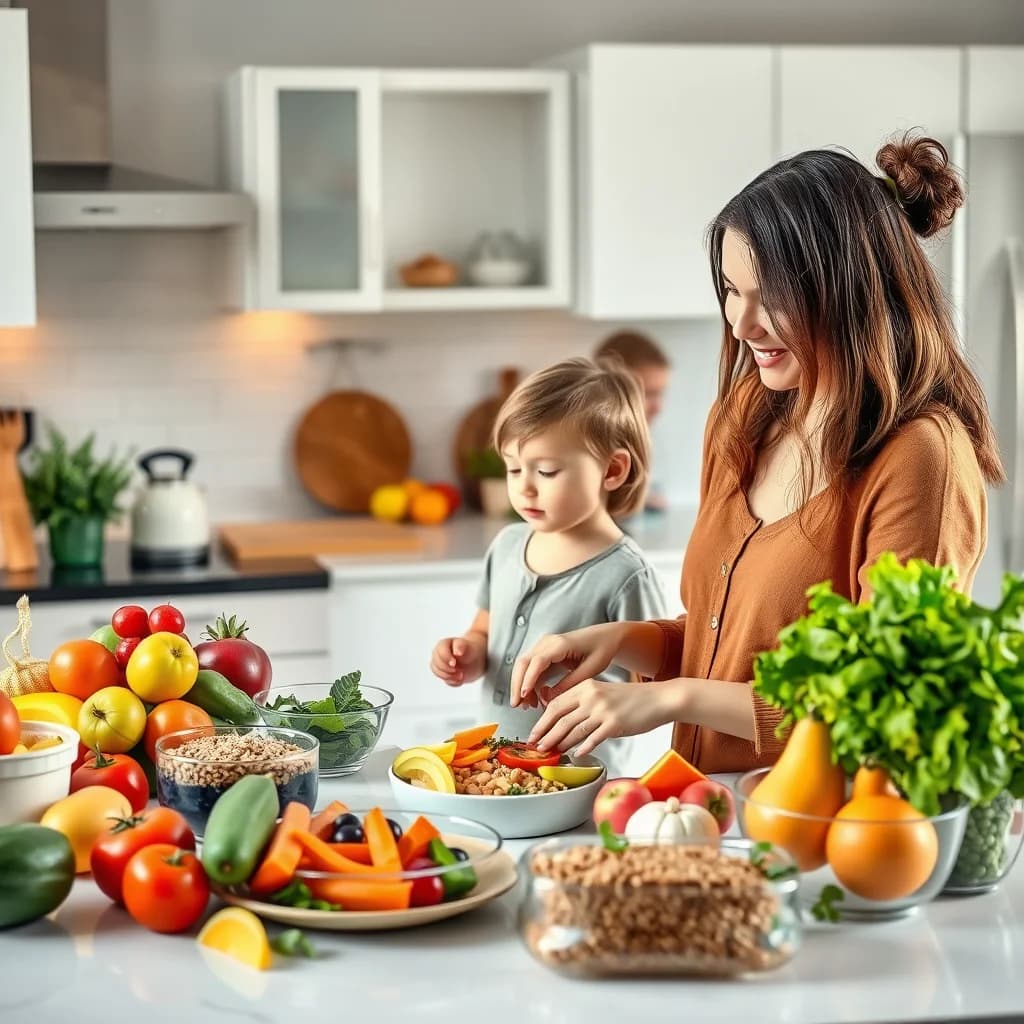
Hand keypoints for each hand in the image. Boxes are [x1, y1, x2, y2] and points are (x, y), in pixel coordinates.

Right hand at [430, 634, 485, 686]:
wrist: (476, 658)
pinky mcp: (445, 674)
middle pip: (436, 664)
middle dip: (448, 670)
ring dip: (450, 677)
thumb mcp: (468, 646)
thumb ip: (461, 646)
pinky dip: (453, 682)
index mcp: (443, 645)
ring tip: (461, 675)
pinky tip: (460, 679)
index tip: (454, 663)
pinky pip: (445, 681)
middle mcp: (439, 654)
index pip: (439, 652)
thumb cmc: (470, 649)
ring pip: (437, 673)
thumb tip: (457, 651)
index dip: (446, 659)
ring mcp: (441, 665)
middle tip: (459, 671)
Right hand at [510, 623, 623, 707]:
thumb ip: (570, 683)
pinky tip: (534, 698)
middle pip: (524, 662)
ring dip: (521, 685)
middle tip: (517, 705)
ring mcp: (544, 645)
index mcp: (560, 643)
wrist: (605, 637)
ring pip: (523, 665)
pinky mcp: (544, 652)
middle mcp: (548, 641)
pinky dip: (529, 683)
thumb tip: (549, 699)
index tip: (523, 696)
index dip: (528, 679)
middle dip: (517, 685)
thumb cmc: (601, 649)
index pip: (537, 661)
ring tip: (527, 706)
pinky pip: (531, 668)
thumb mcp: (590, 669)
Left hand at [528, 679, 675, 757]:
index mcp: (586, 686)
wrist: (658, 699)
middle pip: (559, 717)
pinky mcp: (614, 724)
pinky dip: (582, 748)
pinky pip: (592, 739)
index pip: (556, 703)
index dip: (542, 720)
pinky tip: (576, 754)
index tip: (534, 732)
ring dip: (559, 743)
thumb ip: (584, 703)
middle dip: (544, 733)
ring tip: (551, 752)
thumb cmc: (632, 699)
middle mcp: (592, 696)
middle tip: (536, 746)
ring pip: (572, 729)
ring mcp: (603, 710)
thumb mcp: (604, 692)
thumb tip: (563, 722)